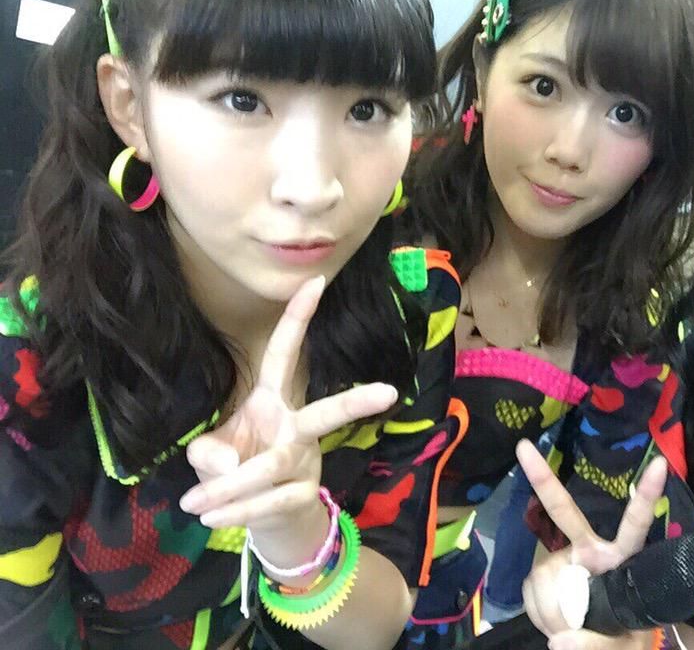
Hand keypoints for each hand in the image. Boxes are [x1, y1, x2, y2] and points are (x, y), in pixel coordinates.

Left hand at [179, 276, 397, 535]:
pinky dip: (236, 511)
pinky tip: (211, 518)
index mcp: (272, 401)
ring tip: (194, 506)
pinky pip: (270, 502)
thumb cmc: (236, 470)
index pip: (284, 355)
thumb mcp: (208, 454)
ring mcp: (305, 462)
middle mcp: (295, 426)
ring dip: (231, 487)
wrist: (267, 521)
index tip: (316, 280)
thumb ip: (207, 451)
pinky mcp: (303, 495)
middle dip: (356, 402)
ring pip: (276, 466)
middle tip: (390, 393)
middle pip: (328, 413)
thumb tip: (230, 462)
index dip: (298, 319)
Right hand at [515, 440, 667, 648]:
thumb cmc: (625, 639)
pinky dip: (539, 612)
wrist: (602, 646)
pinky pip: (531, 590)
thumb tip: (557, 641)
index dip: (645, 497)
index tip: (659, 465)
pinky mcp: (543, 576)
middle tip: (523, 448)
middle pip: (564, 512)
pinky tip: (554, 622)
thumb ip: (596, 645)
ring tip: (569, 629)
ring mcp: (564, 561)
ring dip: (550, 611)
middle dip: (543, 479)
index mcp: (622, 560)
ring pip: (544, 575)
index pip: (635, 527)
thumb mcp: (622, 647)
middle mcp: (591, 551)